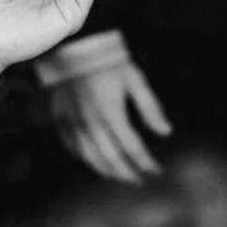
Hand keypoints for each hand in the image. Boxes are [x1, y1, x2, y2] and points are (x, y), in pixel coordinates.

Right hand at [48, 57, 171, 182]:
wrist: (74, 45)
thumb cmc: (109, 60)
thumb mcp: (135, 80)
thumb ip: (150, 108)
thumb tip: (166, 132)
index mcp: (112, 114)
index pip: (133, 149)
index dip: (147, 163)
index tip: (157, 171)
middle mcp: (91, 123)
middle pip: (111, 159)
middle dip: (128, 173)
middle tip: (139, 181)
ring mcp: (73, 122)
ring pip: (89, 157)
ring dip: (106, 170)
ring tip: (118, 176)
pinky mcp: (60, 117)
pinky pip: (71, 145)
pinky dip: (83, 157)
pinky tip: (92, 160)